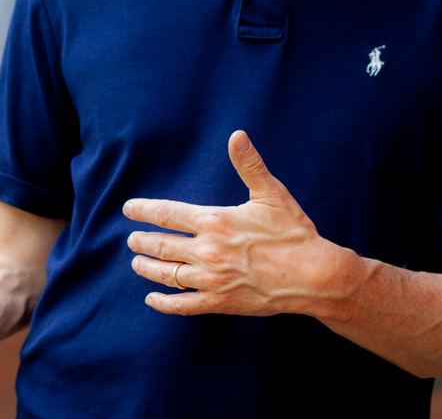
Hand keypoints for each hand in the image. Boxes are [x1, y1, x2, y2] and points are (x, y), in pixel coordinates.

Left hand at [124, 130, 348, 317]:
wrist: (313, 276)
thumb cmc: (293, 232)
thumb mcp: (271, 193)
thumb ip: (249, 164)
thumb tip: (237, 135)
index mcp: (215, 221)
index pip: (166, 213)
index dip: (143, 211)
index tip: (128, 209)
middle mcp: (207, 251)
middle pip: (161, 245)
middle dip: (142, 241)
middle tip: (132, 240)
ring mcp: (211, 280)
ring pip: (166, 274)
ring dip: (147, 268)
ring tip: (136, 262)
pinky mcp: (219, 303)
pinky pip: (182, 305)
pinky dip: (163, 303)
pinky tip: (152, 299)